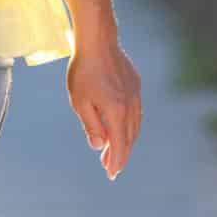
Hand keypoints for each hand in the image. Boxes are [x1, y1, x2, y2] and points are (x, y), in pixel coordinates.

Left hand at [66, 40, 141, 179]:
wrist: (98, 42)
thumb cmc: (84, 72)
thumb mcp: (80, 102)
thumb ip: (91, 126)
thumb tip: (98, 146)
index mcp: (117, 112)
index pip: (118, 144)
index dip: (115, 161)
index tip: (112, 174)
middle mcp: (131, 106)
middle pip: (129, 138)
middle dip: (121, 155)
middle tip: (111, 168)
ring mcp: (135, 95)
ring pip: (135, 126)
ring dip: (125, 141)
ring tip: (114, 150)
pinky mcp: (135, 85)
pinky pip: (136, 112)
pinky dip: (129, 126)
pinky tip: (120, 127)